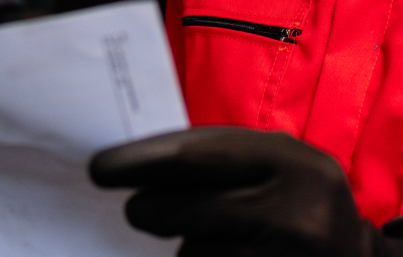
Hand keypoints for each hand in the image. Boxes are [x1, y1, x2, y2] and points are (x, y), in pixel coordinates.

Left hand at [90, 126, 402, 256]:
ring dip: (189, 248)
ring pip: (196, 253)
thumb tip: (140, 168)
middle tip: (139, 210)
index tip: (102, 168)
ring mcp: (288, 253)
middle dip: (151, 210)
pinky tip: (227, 254)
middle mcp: (295, 210)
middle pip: (189, 210)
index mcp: (291, 161)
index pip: (201, 155)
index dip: (144, 161)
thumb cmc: (300, 203)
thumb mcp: (277, 166)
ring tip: (219, 238)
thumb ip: (222, 162)